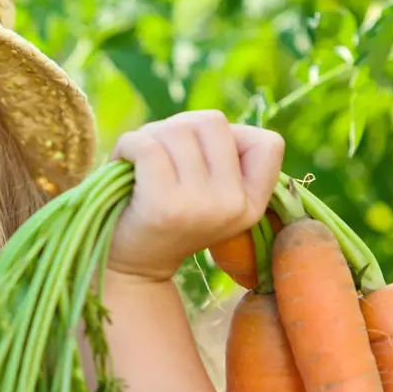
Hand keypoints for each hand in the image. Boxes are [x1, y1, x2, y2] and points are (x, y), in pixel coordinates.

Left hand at [106, 110, 284, 283]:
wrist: (130, 269)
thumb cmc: (166, 216)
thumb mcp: (208, 193)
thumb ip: (221, 157)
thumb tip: (206, 124)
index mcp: (251, 204)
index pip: (268, 143)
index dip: (232, 136)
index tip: (202, 159)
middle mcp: (234, 206)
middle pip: (213, 123)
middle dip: (179, 128)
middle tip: (159, 154)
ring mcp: (201, 206)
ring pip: (178, 129)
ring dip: (149, 136)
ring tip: (138, 162)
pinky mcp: (165, 206)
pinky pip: (148, 146)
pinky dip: (129, 145)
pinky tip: (124, 164)